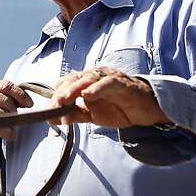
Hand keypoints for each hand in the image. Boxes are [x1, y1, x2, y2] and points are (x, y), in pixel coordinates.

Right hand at [0, 80, 32, 158]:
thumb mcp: (0, 103)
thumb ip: (12, 98)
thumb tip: (29, 102)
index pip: (7, 86)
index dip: (20, 95)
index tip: (29, 104)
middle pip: (6, 100)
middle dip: (13, 111)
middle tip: (12, 119)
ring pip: (3, 114)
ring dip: (10, 123)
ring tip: (8, 127)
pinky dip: (6, 132)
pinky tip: (8, 134)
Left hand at [51, 67, 169, 127]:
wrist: (146, 110)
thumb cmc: (119, 108)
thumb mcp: (92, 115)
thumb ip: (73, 115)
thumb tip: (52, 119)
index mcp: (87, 82)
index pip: (66, 83)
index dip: (56, 94)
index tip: (49, 108)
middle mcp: (96, 76)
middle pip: (74, 79)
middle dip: (62, 91)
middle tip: (54, 105)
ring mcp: (109, 78)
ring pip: (88, 78)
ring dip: (74, 88)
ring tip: (64, 99)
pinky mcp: (123, 83)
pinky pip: (108, 83)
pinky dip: (97, 88)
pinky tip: (88, 96)